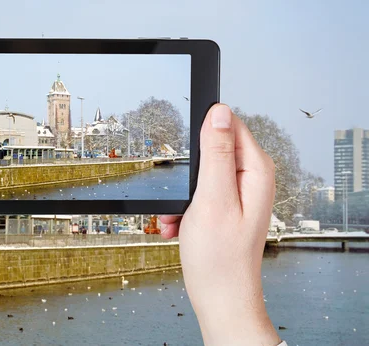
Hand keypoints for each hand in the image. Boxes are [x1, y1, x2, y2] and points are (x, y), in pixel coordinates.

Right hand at [160, 104, 280, 345]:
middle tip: (182, 196)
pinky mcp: (226, 208)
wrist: (219, 297)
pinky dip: (183, 209)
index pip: (230, 125)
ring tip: (178, 217)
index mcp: (255, 171)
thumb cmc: (219, 258)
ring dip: (181, 195)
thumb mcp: (212, 198)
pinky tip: (179, 226)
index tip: (189, 157)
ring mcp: (239, 195)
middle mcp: (252, 180)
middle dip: (188, 173)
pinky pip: (198, 195)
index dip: (203, 134)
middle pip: (212, 150)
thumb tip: (219, 113)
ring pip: (200, 175)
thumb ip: (216, 153)